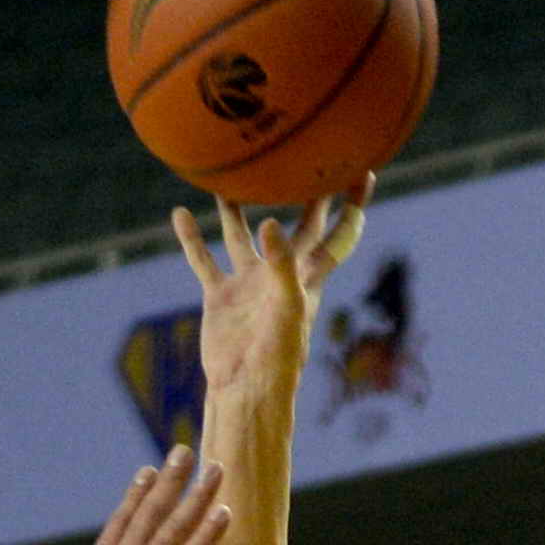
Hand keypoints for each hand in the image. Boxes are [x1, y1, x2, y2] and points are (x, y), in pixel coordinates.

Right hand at [8, 447, 230, 544]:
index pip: (121, 523)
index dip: (138, 495)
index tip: (151, 471)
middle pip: (150, 513)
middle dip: (170, 480)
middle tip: (187, 451)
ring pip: (173, 528)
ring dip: (197, 496)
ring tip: (215, 468)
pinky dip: (207, 536)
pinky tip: (224, 513)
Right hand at [168, 182, 372, 397]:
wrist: (245, 390)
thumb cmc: (278, 355)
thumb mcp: (287, 306)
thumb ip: (282, 264)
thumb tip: (267, 222)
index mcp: (309, 276)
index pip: (339, 233)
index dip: (353, 204)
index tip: (364, 169)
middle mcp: (281, 273)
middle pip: (296, 223)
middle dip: (302, 192)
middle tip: (303, 154)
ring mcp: (249, 283)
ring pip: (242, 235)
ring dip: (236, 209)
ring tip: (229, 178)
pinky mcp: (220, 295)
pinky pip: (204, 260)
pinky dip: (191, 239)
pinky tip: (179, 214)